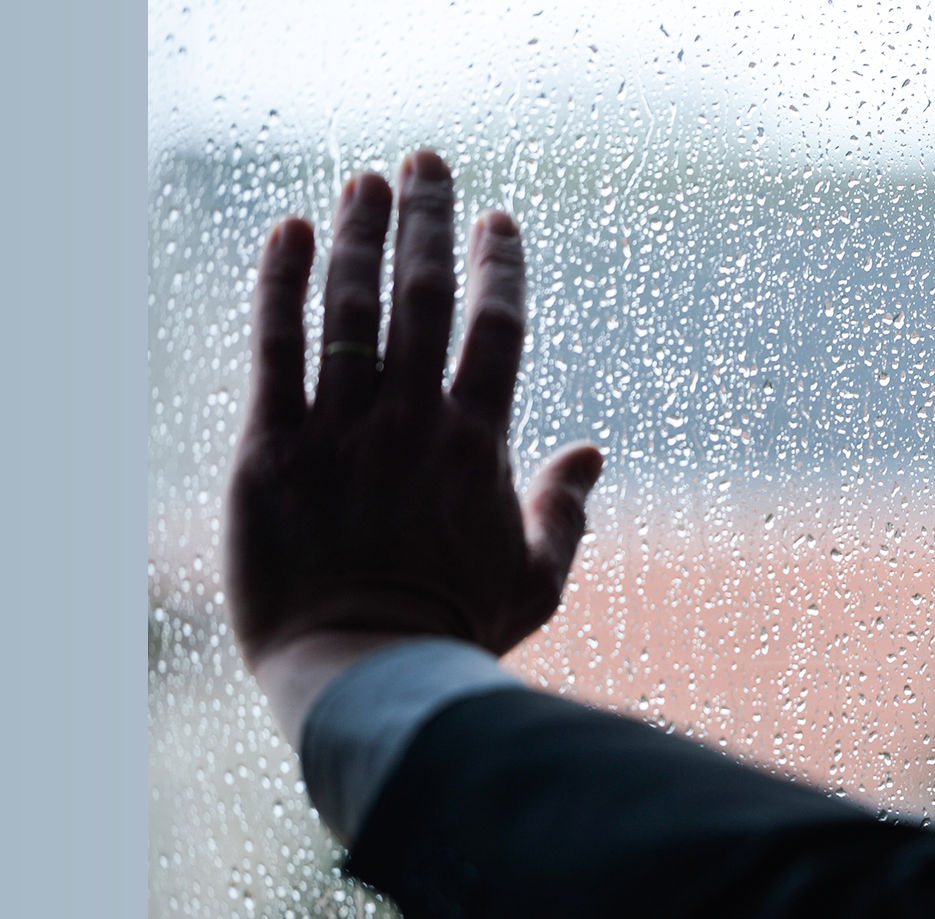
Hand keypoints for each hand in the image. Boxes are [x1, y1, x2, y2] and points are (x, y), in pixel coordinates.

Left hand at [226, 150, 603, 672]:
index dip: (498, 266)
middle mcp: (411, 421)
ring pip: (352, 307)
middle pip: (423, 294)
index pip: (496, 329)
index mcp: (477, 445)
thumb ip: (566, 511)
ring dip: (362, 233)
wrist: (366, 673)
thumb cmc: (457, 633)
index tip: (497, 219)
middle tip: (427, 161)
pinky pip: (277, 347)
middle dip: (427, 219)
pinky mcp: (273, 449)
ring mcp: (340, 430)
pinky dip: (284, 283)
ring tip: (367, 179)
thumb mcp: (537, 581)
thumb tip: (592, 452)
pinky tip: (292, 230)